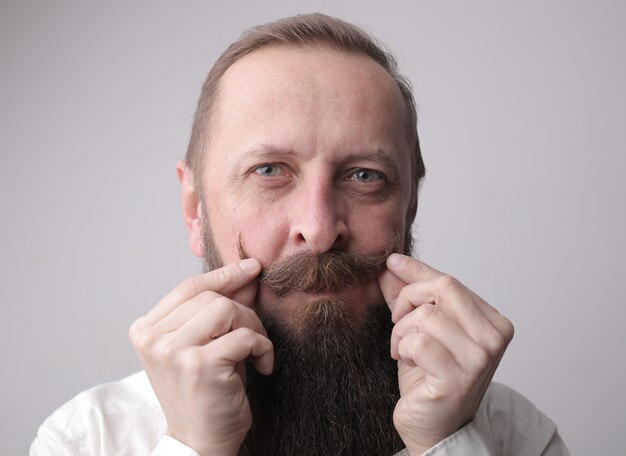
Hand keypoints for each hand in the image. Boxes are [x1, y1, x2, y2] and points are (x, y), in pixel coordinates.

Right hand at [129, 259, 273, 455]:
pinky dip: (263, 347)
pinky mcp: (199, 364)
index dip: (223, 275)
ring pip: (226, 309)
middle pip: (210, 296)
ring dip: (253, 327)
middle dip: (243, 311)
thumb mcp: (208, 344)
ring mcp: (173, 351)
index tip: (250, 269)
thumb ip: (222, 308)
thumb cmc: (204, 394)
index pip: (189, 287)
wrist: (200, 444)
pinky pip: (245, 336)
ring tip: (256, 350)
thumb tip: (247, 275)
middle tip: (255, 337)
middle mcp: (153, 338)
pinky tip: (262, 366)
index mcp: (146, 330)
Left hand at [378, 254, 513, 454]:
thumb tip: (392, 267)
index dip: (417, 270)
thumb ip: (410, 298)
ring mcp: (480, 359)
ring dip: (402, 331)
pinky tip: (407, 362)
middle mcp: (494, 338)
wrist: (434, 428)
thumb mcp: (419, 330)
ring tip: (402, 349)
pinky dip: (402, 349)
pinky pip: (417, 342)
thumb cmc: (430, 378)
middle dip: (408, 299)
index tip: (392, 261)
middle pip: (443, 288)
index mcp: (493, 322)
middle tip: (397, 320)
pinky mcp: (458, 378)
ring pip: (426, 316)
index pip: (450, 282)